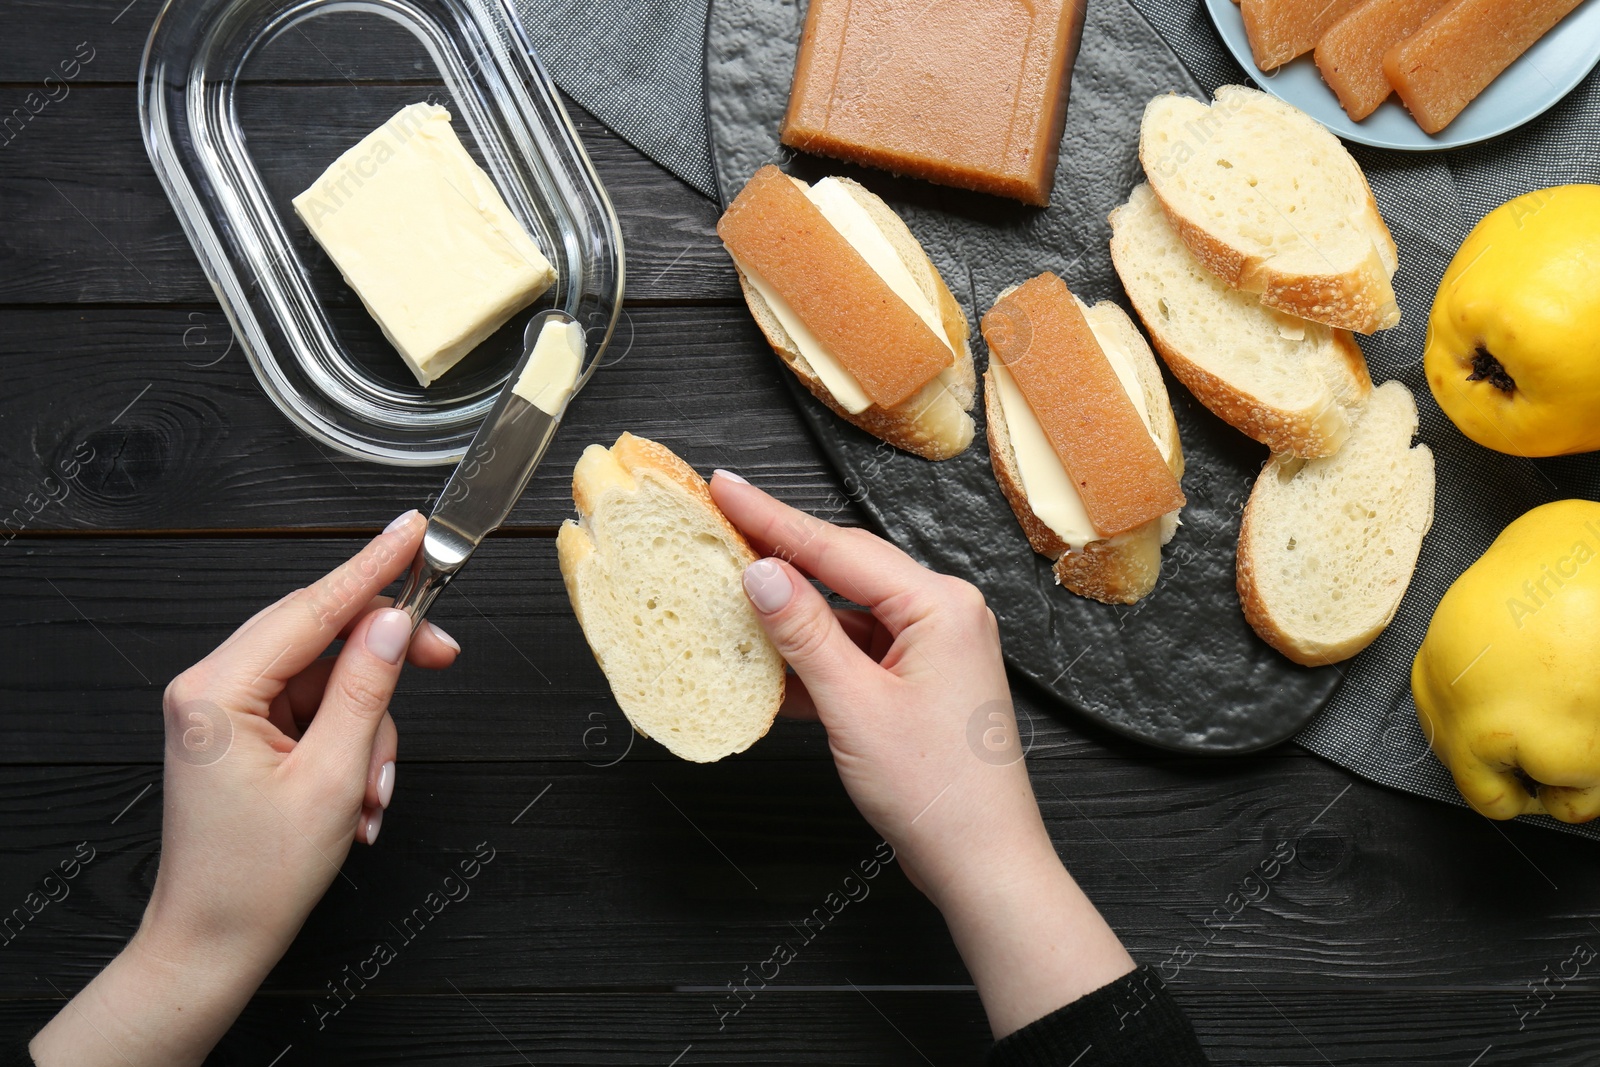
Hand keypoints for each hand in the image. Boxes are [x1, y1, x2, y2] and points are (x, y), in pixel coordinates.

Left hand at [32, 511, 458, 1066]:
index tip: (413, 532)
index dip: (372, 567)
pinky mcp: (245, 734)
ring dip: (368, 733)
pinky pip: (318, 712)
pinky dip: (350, 749)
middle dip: (385, 662)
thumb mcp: (332, 778)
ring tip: (370, 793)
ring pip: (330, 680)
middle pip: (323, 636)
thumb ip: (365, 688)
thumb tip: (392, 625)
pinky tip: (356, 798)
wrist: (213, 945)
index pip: (312, 607)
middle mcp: (213, 689)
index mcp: (217, 690)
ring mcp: (228, 712)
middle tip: (443, 656)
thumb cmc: (253, 879)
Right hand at [709, 472, 1133, 1038]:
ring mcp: (934, 645)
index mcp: (940, 605)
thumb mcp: (854, 707)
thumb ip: (804, 633)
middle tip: (720, 528)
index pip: (838, 548)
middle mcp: (944, 612)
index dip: (772, 518)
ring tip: (731, 596)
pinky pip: (858, 648)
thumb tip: (761, 573)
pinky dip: (815, 655)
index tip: (725, 488)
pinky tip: (770, 662)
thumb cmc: (938, 793)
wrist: (982, 861)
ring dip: (793, 614)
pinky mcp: (920, 678)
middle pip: (844, 568)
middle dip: (780, 557)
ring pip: (847, 611)